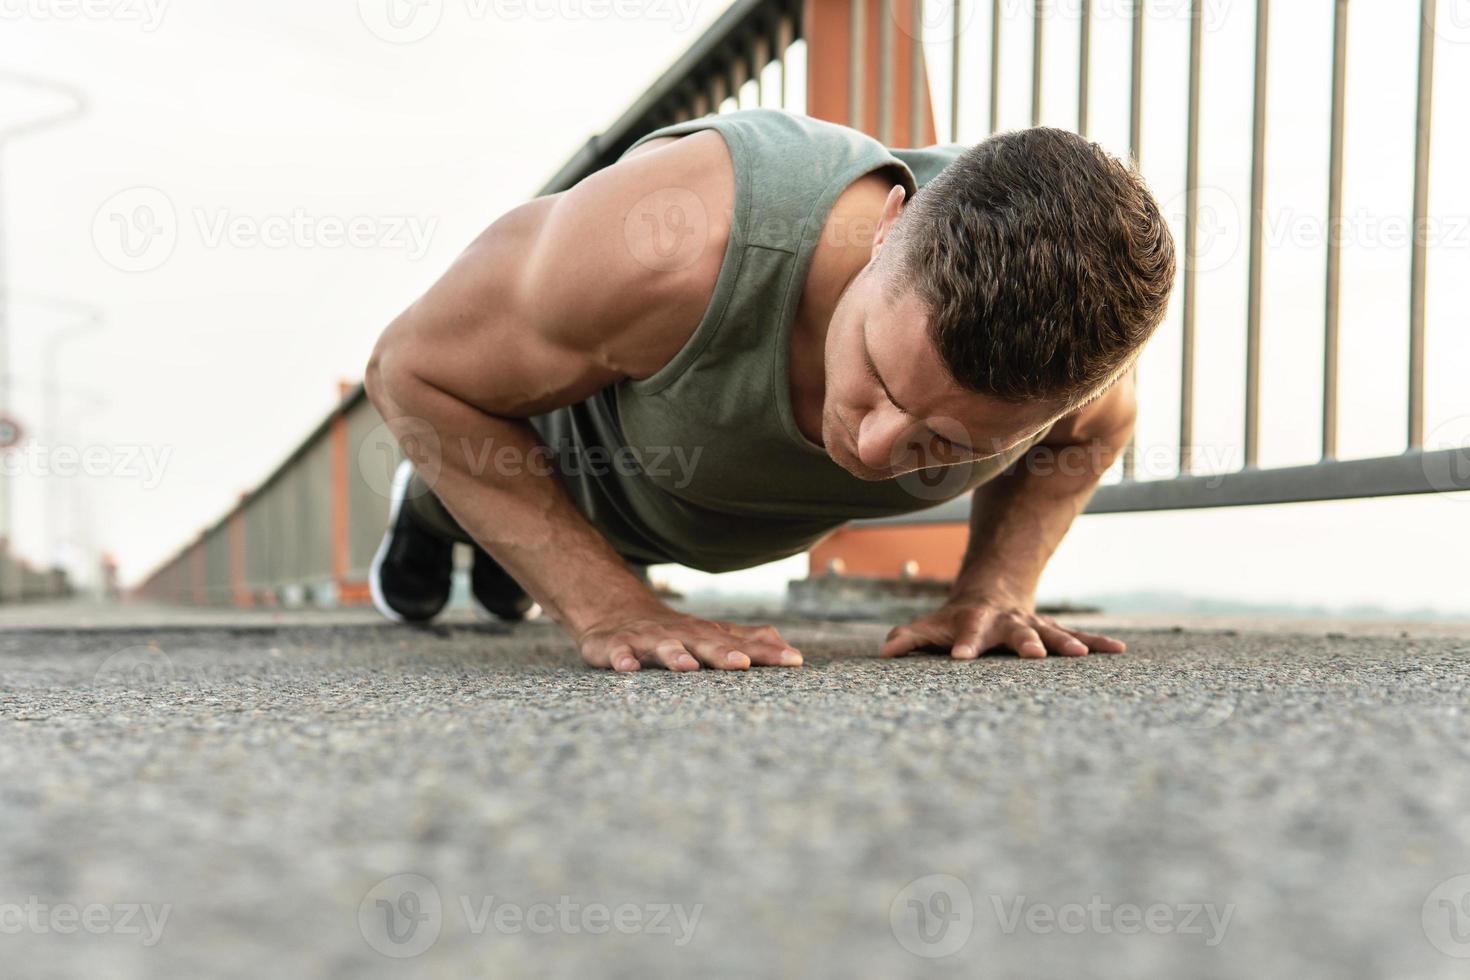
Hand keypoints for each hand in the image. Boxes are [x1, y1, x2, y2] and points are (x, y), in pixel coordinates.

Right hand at [575, 605, 804, 671]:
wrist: (614, 612)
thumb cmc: (672, 631)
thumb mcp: (709, 635)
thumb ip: (746, 641)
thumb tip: (787, 647)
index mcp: (705, 635)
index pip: (741, 644)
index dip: (767, 653)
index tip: (795, 661)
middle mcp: (680, 634)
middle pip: (704, 642)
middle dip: (723, 653)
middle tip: (742, 663)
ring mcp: (647, 640)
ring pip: (662, 646)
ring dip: (674, 655)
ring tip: (688, 667)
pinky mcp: (616, 646)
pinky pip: (618, 653)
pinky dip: (622, 659)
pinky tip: (628, 669)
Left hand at [880, 593, 1125, 659]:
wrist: (992, 590)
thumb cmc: (955, 620)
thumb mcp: (930, 626)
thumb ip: (909, 638)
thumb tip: (884, 653)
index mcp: (976, 622)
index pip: (968, 633)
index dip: (965, 644)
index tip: (960, 658)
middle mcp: (1008, 622)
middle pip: (1016, 632)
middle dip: (1025, 643)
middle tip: (1032, 656)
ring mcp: (1034, 626)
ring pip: (1053, 634)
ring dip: (1067, 644)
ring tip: (1082, 656)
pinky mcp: (1055, 631)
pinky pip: (1080, 636)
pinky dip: (1098, 643)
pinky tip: (1119, 651)